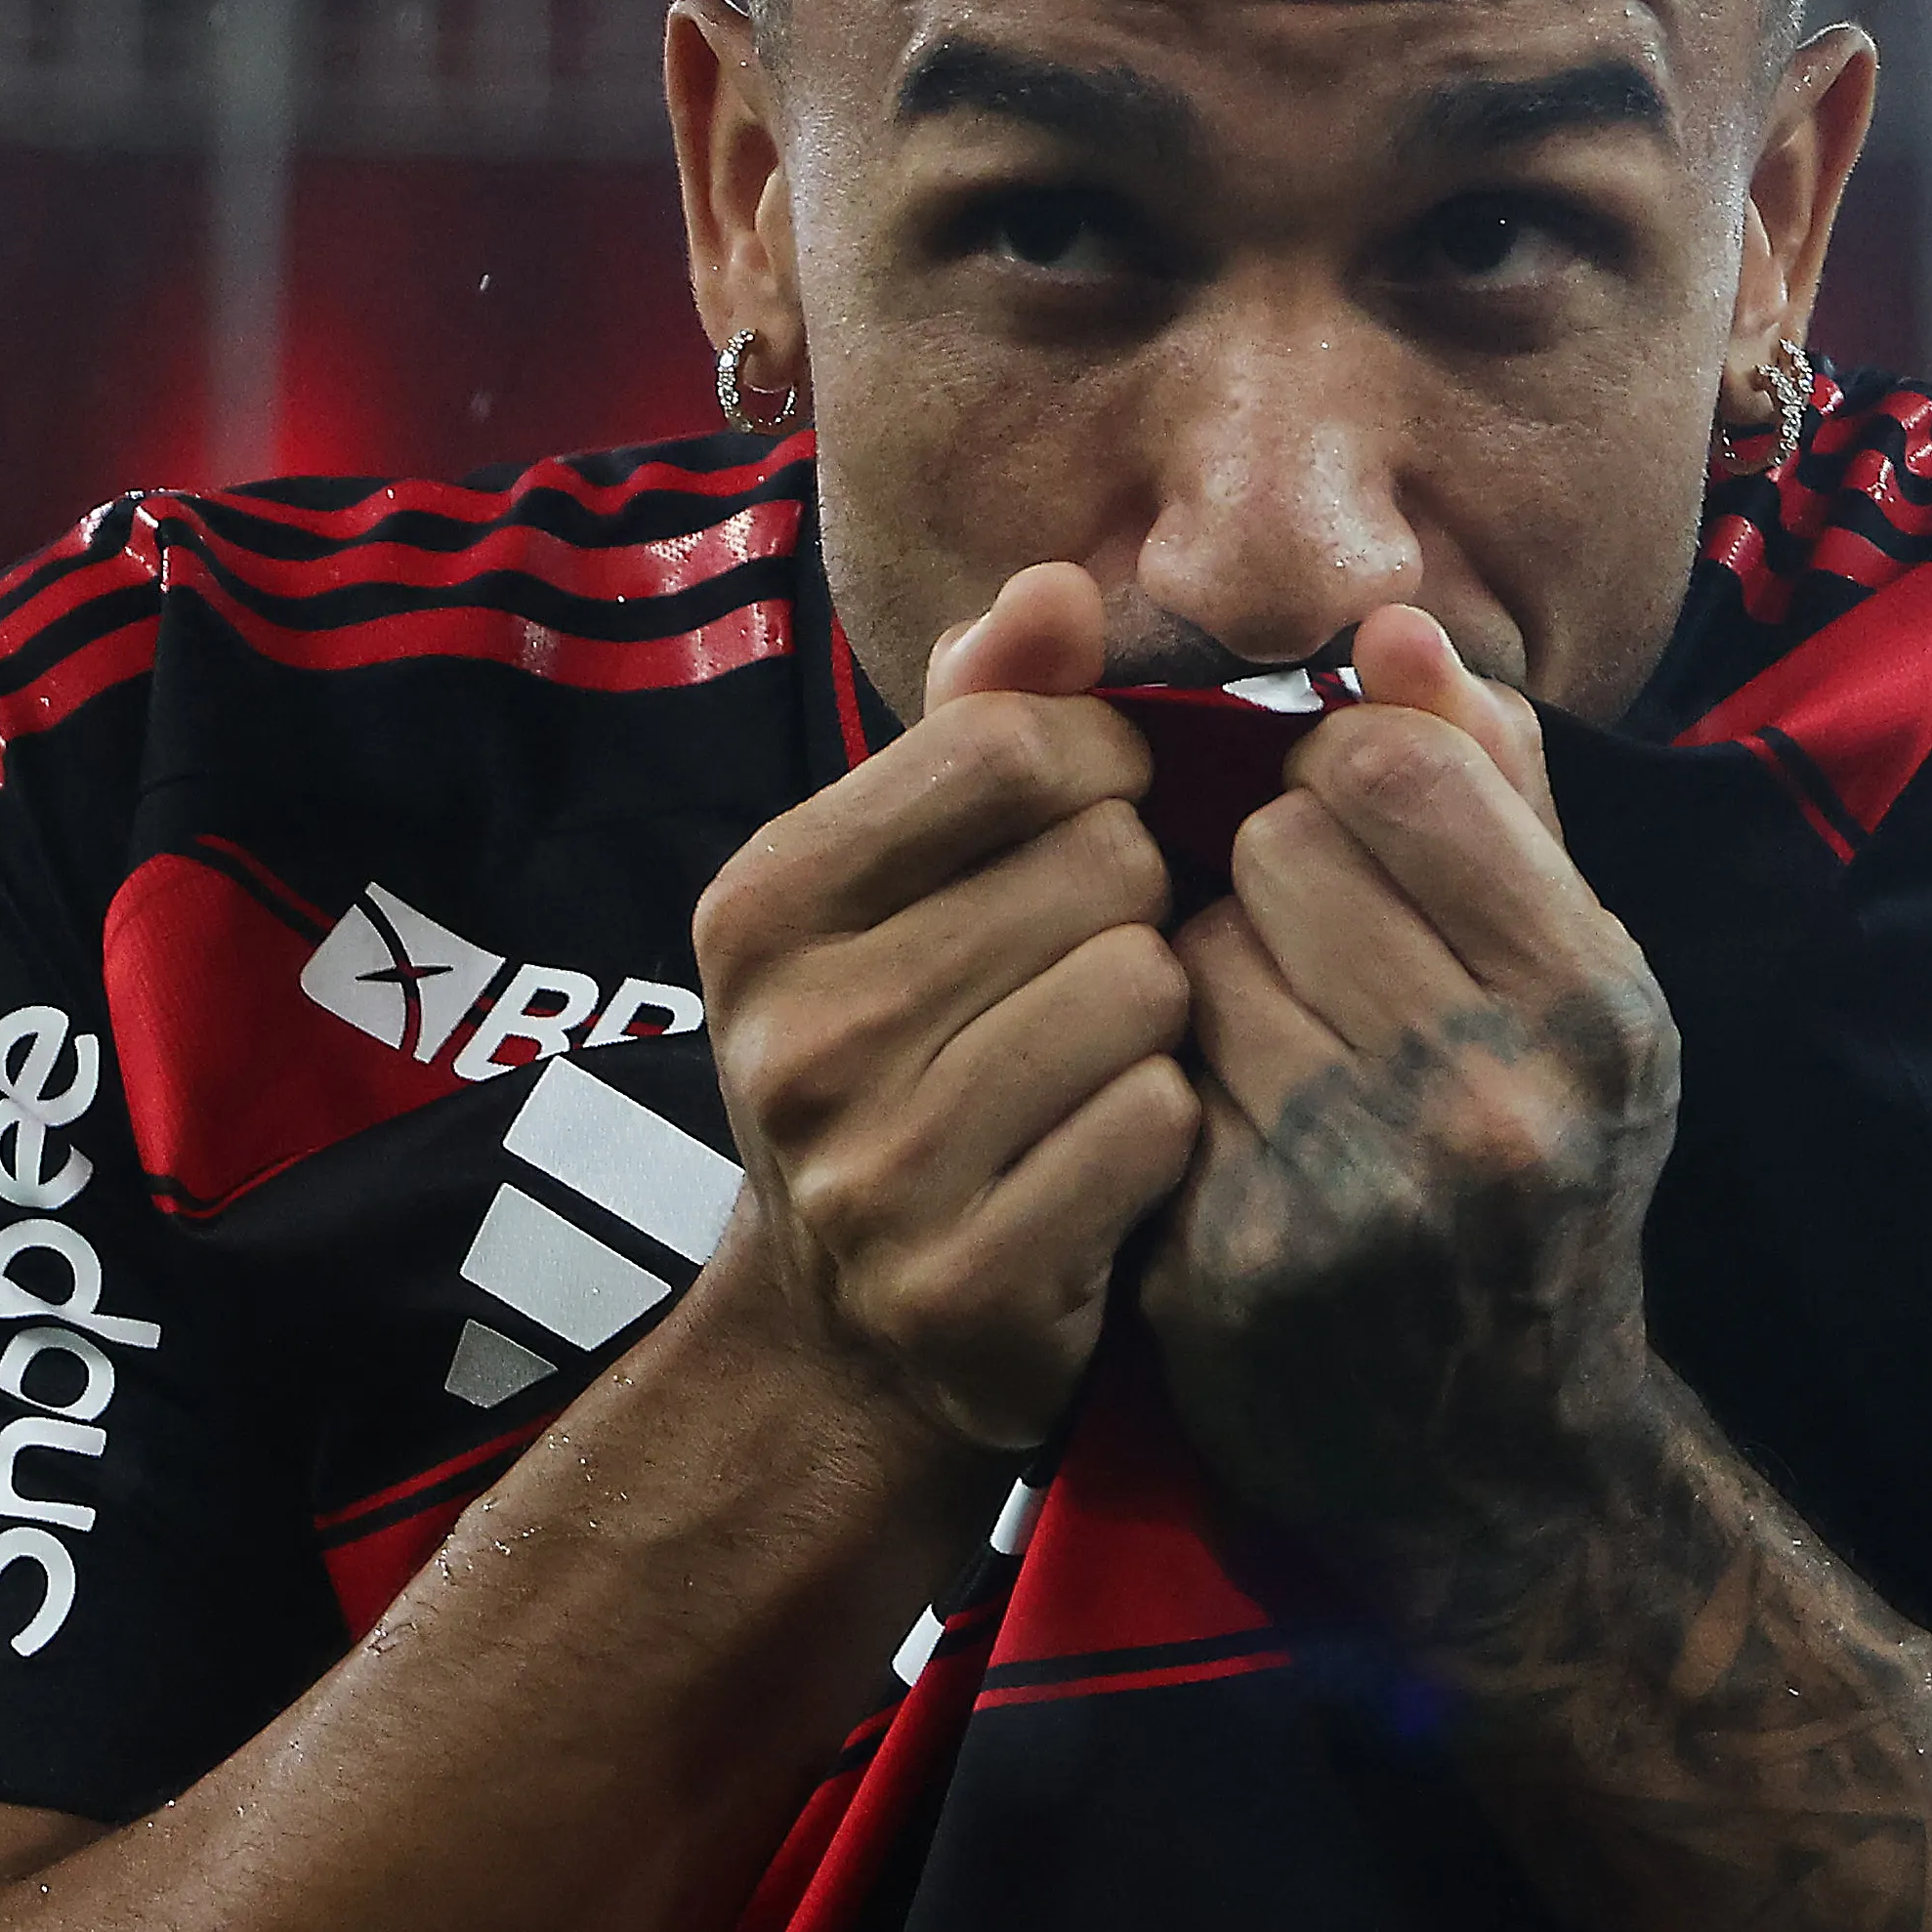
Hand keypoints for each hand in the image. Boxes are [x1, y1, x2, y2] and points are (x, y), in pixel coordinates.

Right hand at [682, 566, 1202, 1458]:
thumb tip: (1061, 586)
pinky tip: (1112, 1156)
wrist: (847, 1346)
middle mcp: (794, 1031)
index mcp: (763, 902)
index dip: (1101, 762)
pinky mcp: (962, 1283)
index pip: (1012, 741)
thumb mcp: (904, 880)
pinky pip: (1158, 1123)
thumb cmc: (909, 1056)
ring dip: (1161, 1018)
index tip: (1100, 814)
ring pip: (1144, 987)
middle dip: (1136, 900)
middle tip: (1091, 964)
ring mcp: (869, 1170)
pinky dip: (1168, 1130)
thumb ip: (983, 718)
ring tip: (1102, 1059)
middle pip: (1101, 863)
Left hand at [1147, 606, 1684, 1577]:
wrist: (1496, 1466)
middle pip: (1277, 849)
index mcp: (1592, 1005)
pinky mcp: (1232, 1272)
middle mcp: (1487, 1102)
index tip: (1355, 840)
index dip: (1344, 781)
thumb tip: (1392, 630)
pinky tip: (1225, 1139)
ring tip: (1278, 1054)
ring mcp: (1353, 1197)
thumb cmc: (1532, 1172)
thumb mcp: (1570, 986)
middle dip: (1276, 884)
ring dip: (1210, 980)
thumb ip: (1493, 793)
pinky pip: (1144, 1077)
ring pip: (1190, 955)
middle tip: (1316, 966)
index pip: (1389, 768)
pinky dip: (1171, 1086)